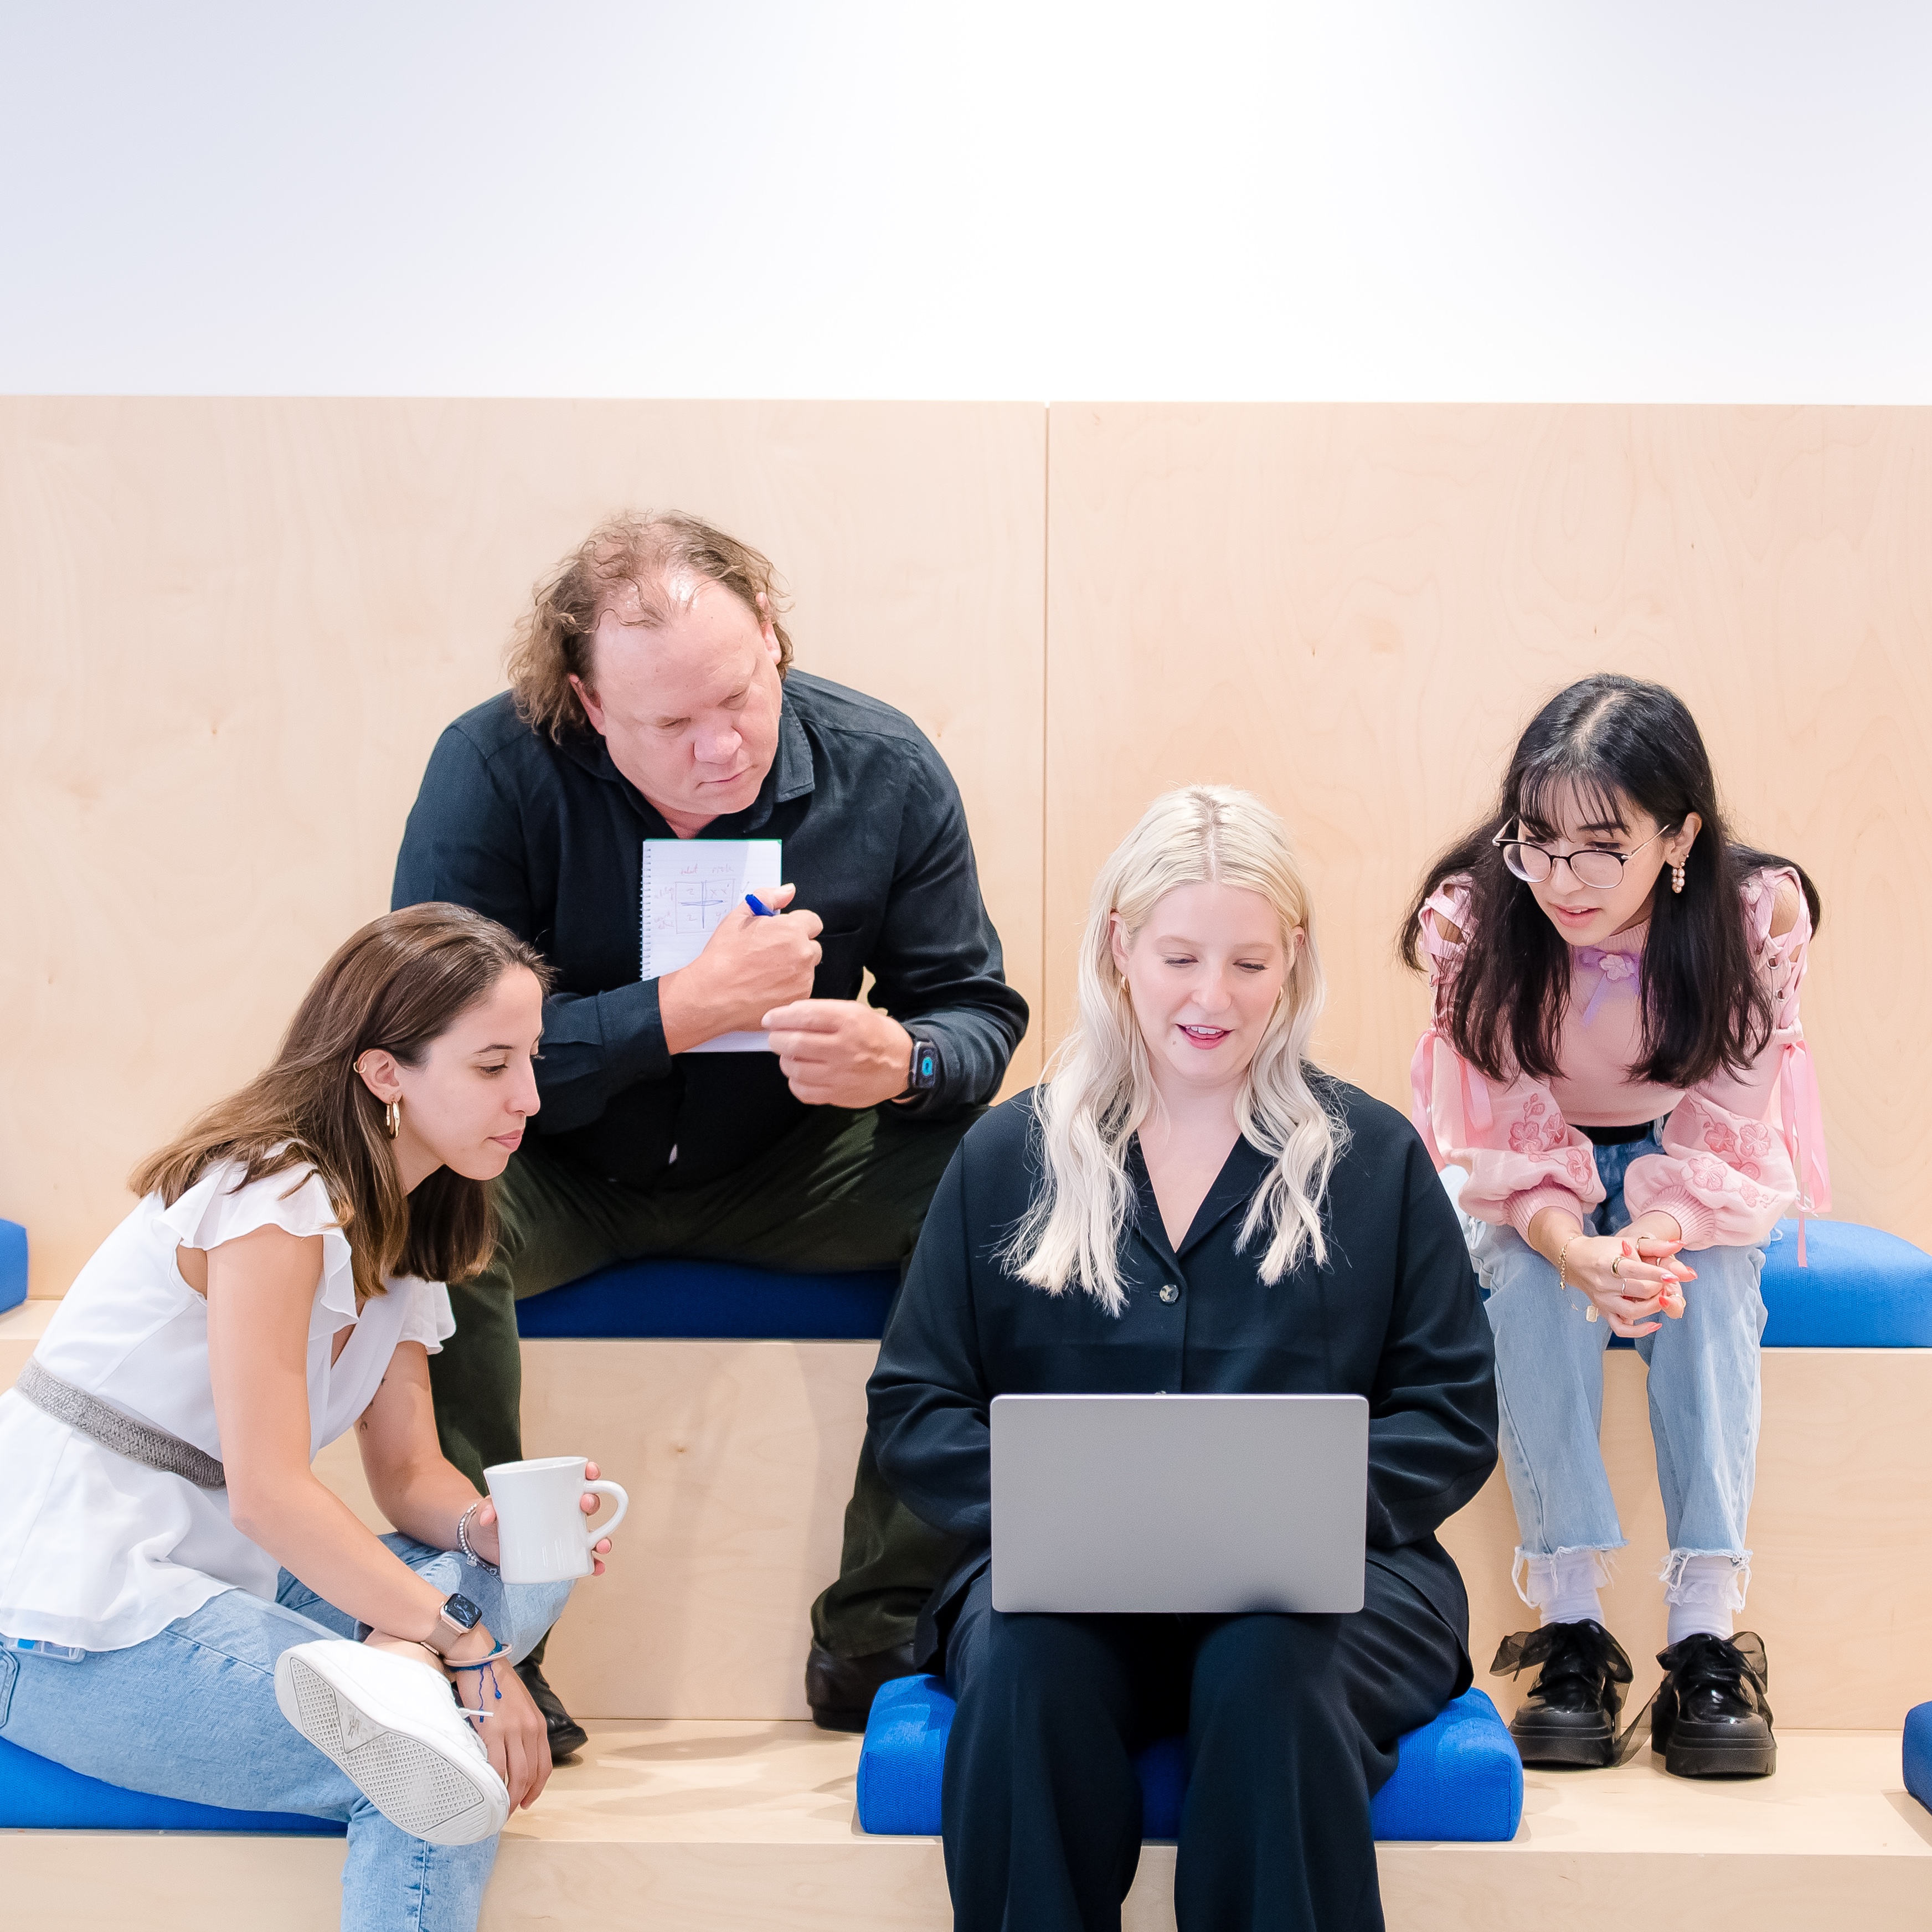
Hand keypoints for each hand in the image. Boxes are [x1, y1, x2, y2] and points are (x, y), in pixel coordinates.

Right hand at [452, 1636, 553, 1809]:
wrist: (481, 1661)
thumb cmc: (497, 1683)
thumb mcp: (520, 1706)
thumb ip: (521, 1729)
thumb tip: (514, 1756)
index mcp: (537, 1724)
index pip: (544, 1765)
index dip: (537, 1788)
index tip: (528, 1802)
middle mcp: (529, 1729)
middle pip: (531, 1774)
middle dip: (522, 1798)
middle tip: (510, 1812)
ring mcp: (512, 1730)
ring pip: (516, 1774)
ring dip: (509, 1797)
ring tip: (498, 1809)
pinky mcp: (492, 1730)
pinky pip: (496, 1766)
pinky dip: (493, 1784)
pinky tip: (487, 1792)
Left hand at [467, 1460, 615, 1577]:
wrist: (483, 1542)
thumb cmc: (490, 1518)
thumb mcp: (486, 1509)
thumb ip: (486, 1509)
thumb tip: (488, 1516)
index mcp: (551, 1492)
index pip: (577, 1478)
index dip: (590, 1473)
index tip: (591, 1473)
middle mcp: (563, 1511)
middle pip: (588, 1503)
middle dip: (594, 1502)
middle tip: (585, 1505)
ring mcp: (563, 1534)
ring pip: (591, 1533)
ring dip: (602, 1538)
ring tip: (601, 1545)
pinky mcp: (559, 1555)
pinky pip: (581, 1559)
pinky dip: (592, 1563)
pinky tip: (597, 1568)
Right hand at [659, 883, 821, 1051]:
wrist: (712, 995)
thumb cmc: (724, 957)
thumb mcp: (739, 917)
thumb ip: (768, 898)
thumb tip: (788, 890)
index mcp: (792, 930)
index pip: (813, 922)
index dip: (796, 926)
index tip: (782, 934)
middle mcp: (803, 954)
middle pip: (812, 946)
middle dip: (797, 948)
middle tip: (770, 955)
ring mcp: (803, 979)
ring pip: (807, 969)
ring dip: (794, 969)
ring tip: (765, 973)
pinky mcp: (799, 998)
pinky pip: (801, 989)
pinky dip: (789, 988)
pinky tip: (767, 987)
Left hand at [760, 1000, 913, 1107]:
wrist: (904, 1065)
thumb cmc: (875, 1034)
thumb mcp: (856, 1011)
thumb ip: (823, 1011)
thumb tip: (786, 1015)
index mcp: (849, 1021)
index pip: (804, 1016)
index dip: (780, 1017)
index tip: (769, 1019)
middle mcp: (844, 1048)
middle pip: (794, 1043)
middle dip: (776, 1039)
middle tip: (775, 1037)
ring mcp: (841, 1074)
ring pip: (795, 1069)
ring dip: (785, 1060)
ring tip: (789, 1055)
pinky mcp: (838, 1095)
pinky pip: (803, 1091)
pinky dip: (795, 1081)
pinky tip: (800, 1074)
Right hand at [1560, 1233, 1692, 1337]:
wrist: (1575, 1261)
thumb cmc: (1604, 1249)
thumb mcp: (1628, 1241)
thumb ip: (1656, 1245)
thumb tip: (1681, 1244)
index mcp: (1607, 1263)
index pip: (1635, 1270)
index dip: (1656, 1274)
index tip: (1673, 1276)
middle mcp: (1604, 1284)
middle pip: (1639, 1291)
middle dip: (1660, 1288)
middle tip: (1669, 1282)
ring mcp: (1604, 1300)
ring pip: (1633, 1311)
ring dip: (1654, 1306)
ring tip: (1663, 1297)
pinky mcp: (1604, 1312)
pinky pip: (1621, 1329)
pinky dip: (1639, 1331)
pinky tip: (1655, 1323)